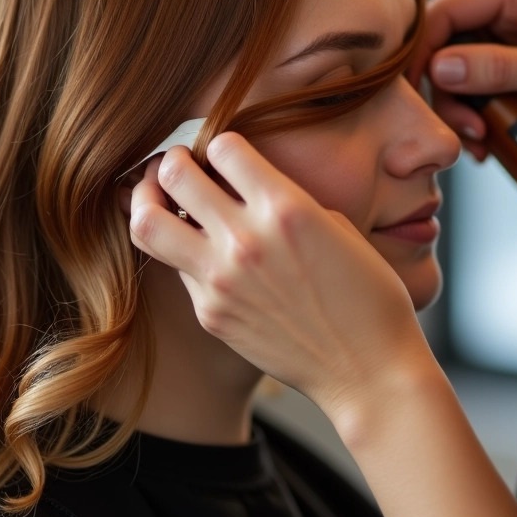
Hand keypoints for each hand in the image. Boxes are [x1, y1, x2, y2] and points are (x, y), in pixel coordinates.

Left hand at [127, 134, 434, 419]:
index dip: (223, 146)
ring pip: (147, 223)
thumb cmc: (369, 296)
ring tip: (163, 201)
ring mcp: (221, 281)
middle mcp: (246, 240)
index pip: (222, 146)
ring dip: (150, 202)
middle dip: (173, 163)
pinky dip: (186, 253)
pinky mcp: (210, 314)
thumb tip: (245, 189)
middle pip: (172, 175)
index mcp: (286, 208)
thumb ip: (285, 200)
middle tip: (181, 167)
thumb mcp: (337, 227)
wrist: (366, 371)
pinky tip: (206, 255)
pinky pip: (179, 269)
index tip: (227, 157)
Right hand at [414, 0, 516, 158]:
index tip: (418, 97)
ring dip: (463, 107)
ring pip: (463, 66)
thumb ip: (500, 68)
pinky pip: (486, 80)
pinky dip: (481, 110)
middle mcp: (516, 0)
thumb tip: (440, 69)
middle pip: (449, 42)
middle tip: (466, 133)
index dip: (424, 53)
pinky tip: (490, 139)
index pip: (448, 11)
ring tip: (481, 144)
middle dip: (447, 91)